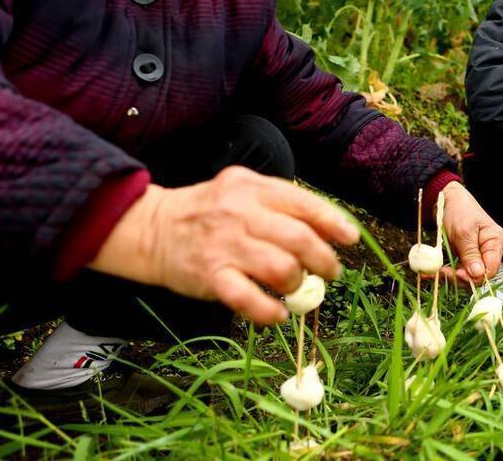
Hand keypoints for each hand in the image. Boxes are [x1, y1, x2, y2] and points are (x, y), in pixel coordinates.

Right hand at [91, 166, 359, 324]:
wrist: (152, 228)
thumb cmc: (208, 211)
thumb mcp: (243, 191)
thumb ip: (280, 205)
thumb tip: (327, 231)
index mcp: (253, 188)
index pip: (306, 204)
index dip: (334, 224)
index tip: (350, 239)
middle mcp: (241, 213)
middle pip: (301, 239)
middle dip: (324, 261)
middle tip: (329, 272)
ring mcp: (225, 245)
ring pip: (282, 269)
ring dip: (298, 284)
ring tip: (296, 288)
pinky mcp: (210, 276)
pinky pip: (250, 300)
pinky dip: (272, 312)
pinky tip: (279, 314)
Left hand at [436, 181, 502, 284]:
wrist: (447, 200)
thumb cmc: (459, 210)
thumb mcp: (463, 232)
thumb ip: (470, 254)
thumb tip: (477, 275)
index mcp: (495, 242)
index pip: (490, 269)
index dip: (475, 276)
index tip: (457, 274)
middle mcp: (489, 250)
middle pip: (479, 275)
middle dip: (460, 277)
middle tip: (441, 273)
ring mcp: (478, 254)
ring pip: (467, 275)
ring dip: (451, 277)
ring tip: (434, 273)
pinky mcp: (466, 256)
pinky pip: (459, 269)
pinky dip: (447, 272)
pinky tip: (435, 272)